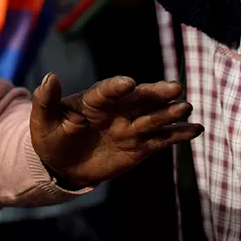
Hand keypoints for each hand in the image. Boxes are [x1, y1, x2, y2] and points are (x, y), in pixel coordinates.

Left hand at [30, 74, 200, 187]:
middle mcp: (117, 110)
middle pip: (139, 99)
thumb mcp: (43, 120)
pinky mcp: (140, 146)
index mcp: (93, 101)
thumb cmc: (51, 136)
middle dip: (156, 93)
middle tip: (175, 87)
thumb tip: (50, 77)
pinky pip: (162, 139)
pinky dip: (179, 134)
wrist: (63, 163)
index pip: (106, 91)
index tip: (128, 83)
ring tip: (186, 107)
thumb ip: (46, 100)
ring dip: (170, 113)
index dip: (116, 87)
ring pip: (153, 118)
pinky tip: (197, 129)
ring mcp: (130, 128)